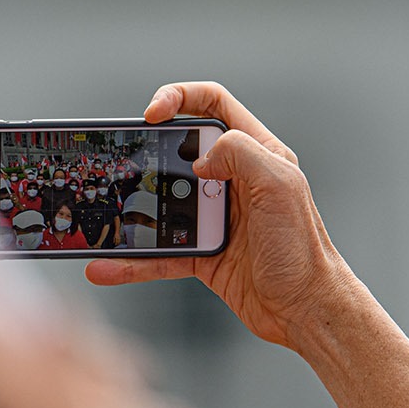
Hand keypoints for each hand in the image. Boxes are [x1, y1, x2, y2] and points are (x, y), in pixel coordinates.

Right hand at [84, 81, 358, 350]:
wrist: (306, 310)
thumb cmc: (303, 250)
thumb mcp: (279, 185)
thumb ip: (239, 152)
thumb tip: (198, 158)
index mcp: (257, 154)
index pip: (213, 105)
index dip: (179, 98)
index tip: (152, 113)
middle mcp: (235, 181)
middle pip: (179, 151)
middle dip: (147, 153)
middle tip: (122, 161)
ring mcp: (216, 218)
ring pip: (162, 204)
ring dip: (131, 211)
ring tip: (102, 214)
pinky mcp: (204, 254)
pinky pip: (160, 252)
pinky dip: (132, 261)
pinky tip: (107, 266)